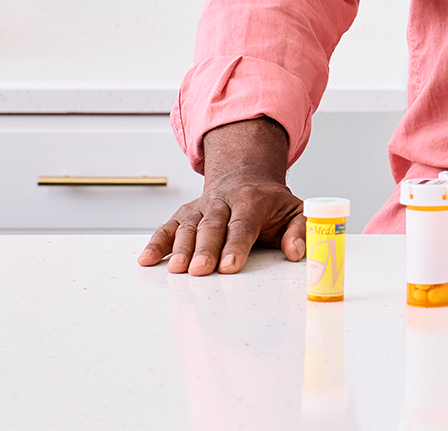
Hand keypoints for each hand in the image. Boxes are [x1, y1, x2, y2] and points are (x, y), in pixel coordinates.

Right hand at [138, 117, 305, 275]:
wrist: (246, 177)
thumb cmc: (271, 203)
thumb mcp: (294, 210)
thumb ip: (300, 230)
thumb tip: (297, 251)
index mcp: (252, 201)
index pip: (243, 225)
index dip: (235, 246)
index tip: (229, 267)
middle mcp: (223, 202)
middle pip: (212, 226)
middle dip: (205, 249)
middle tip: (200, 270)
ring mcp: (201, 207)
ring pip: (188, 226)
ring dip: (180, 247)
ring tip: (176, 269)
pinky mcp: (185, 214)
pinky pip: (169, 227)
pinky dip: (157, 242)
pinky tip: (147, 259)